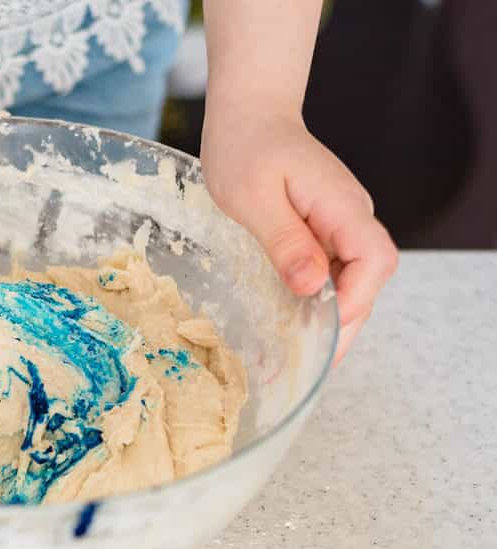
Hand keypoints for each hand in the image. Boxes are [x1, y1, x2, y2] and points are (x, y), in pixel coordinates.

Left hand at [201, 110, 397, 363]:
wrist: (249, 115)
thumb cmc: (245, 147)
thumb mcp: (253, 197)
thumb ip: (285, 241)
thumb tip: (312, 287)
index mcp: (340, 206)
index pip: (374, 260)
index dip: (355, 299)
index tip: (321, 328)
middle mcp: (350, 216)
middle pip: (369, 278)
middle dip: (345, 324)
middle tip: (310, 362)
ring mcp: (339, 223)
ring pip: (352, 279)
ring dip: (331, 317)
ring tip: (301, 355)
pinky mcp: (323, 230)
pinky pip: (331, 271)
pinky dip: (317, 300)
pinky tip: (293, 324)